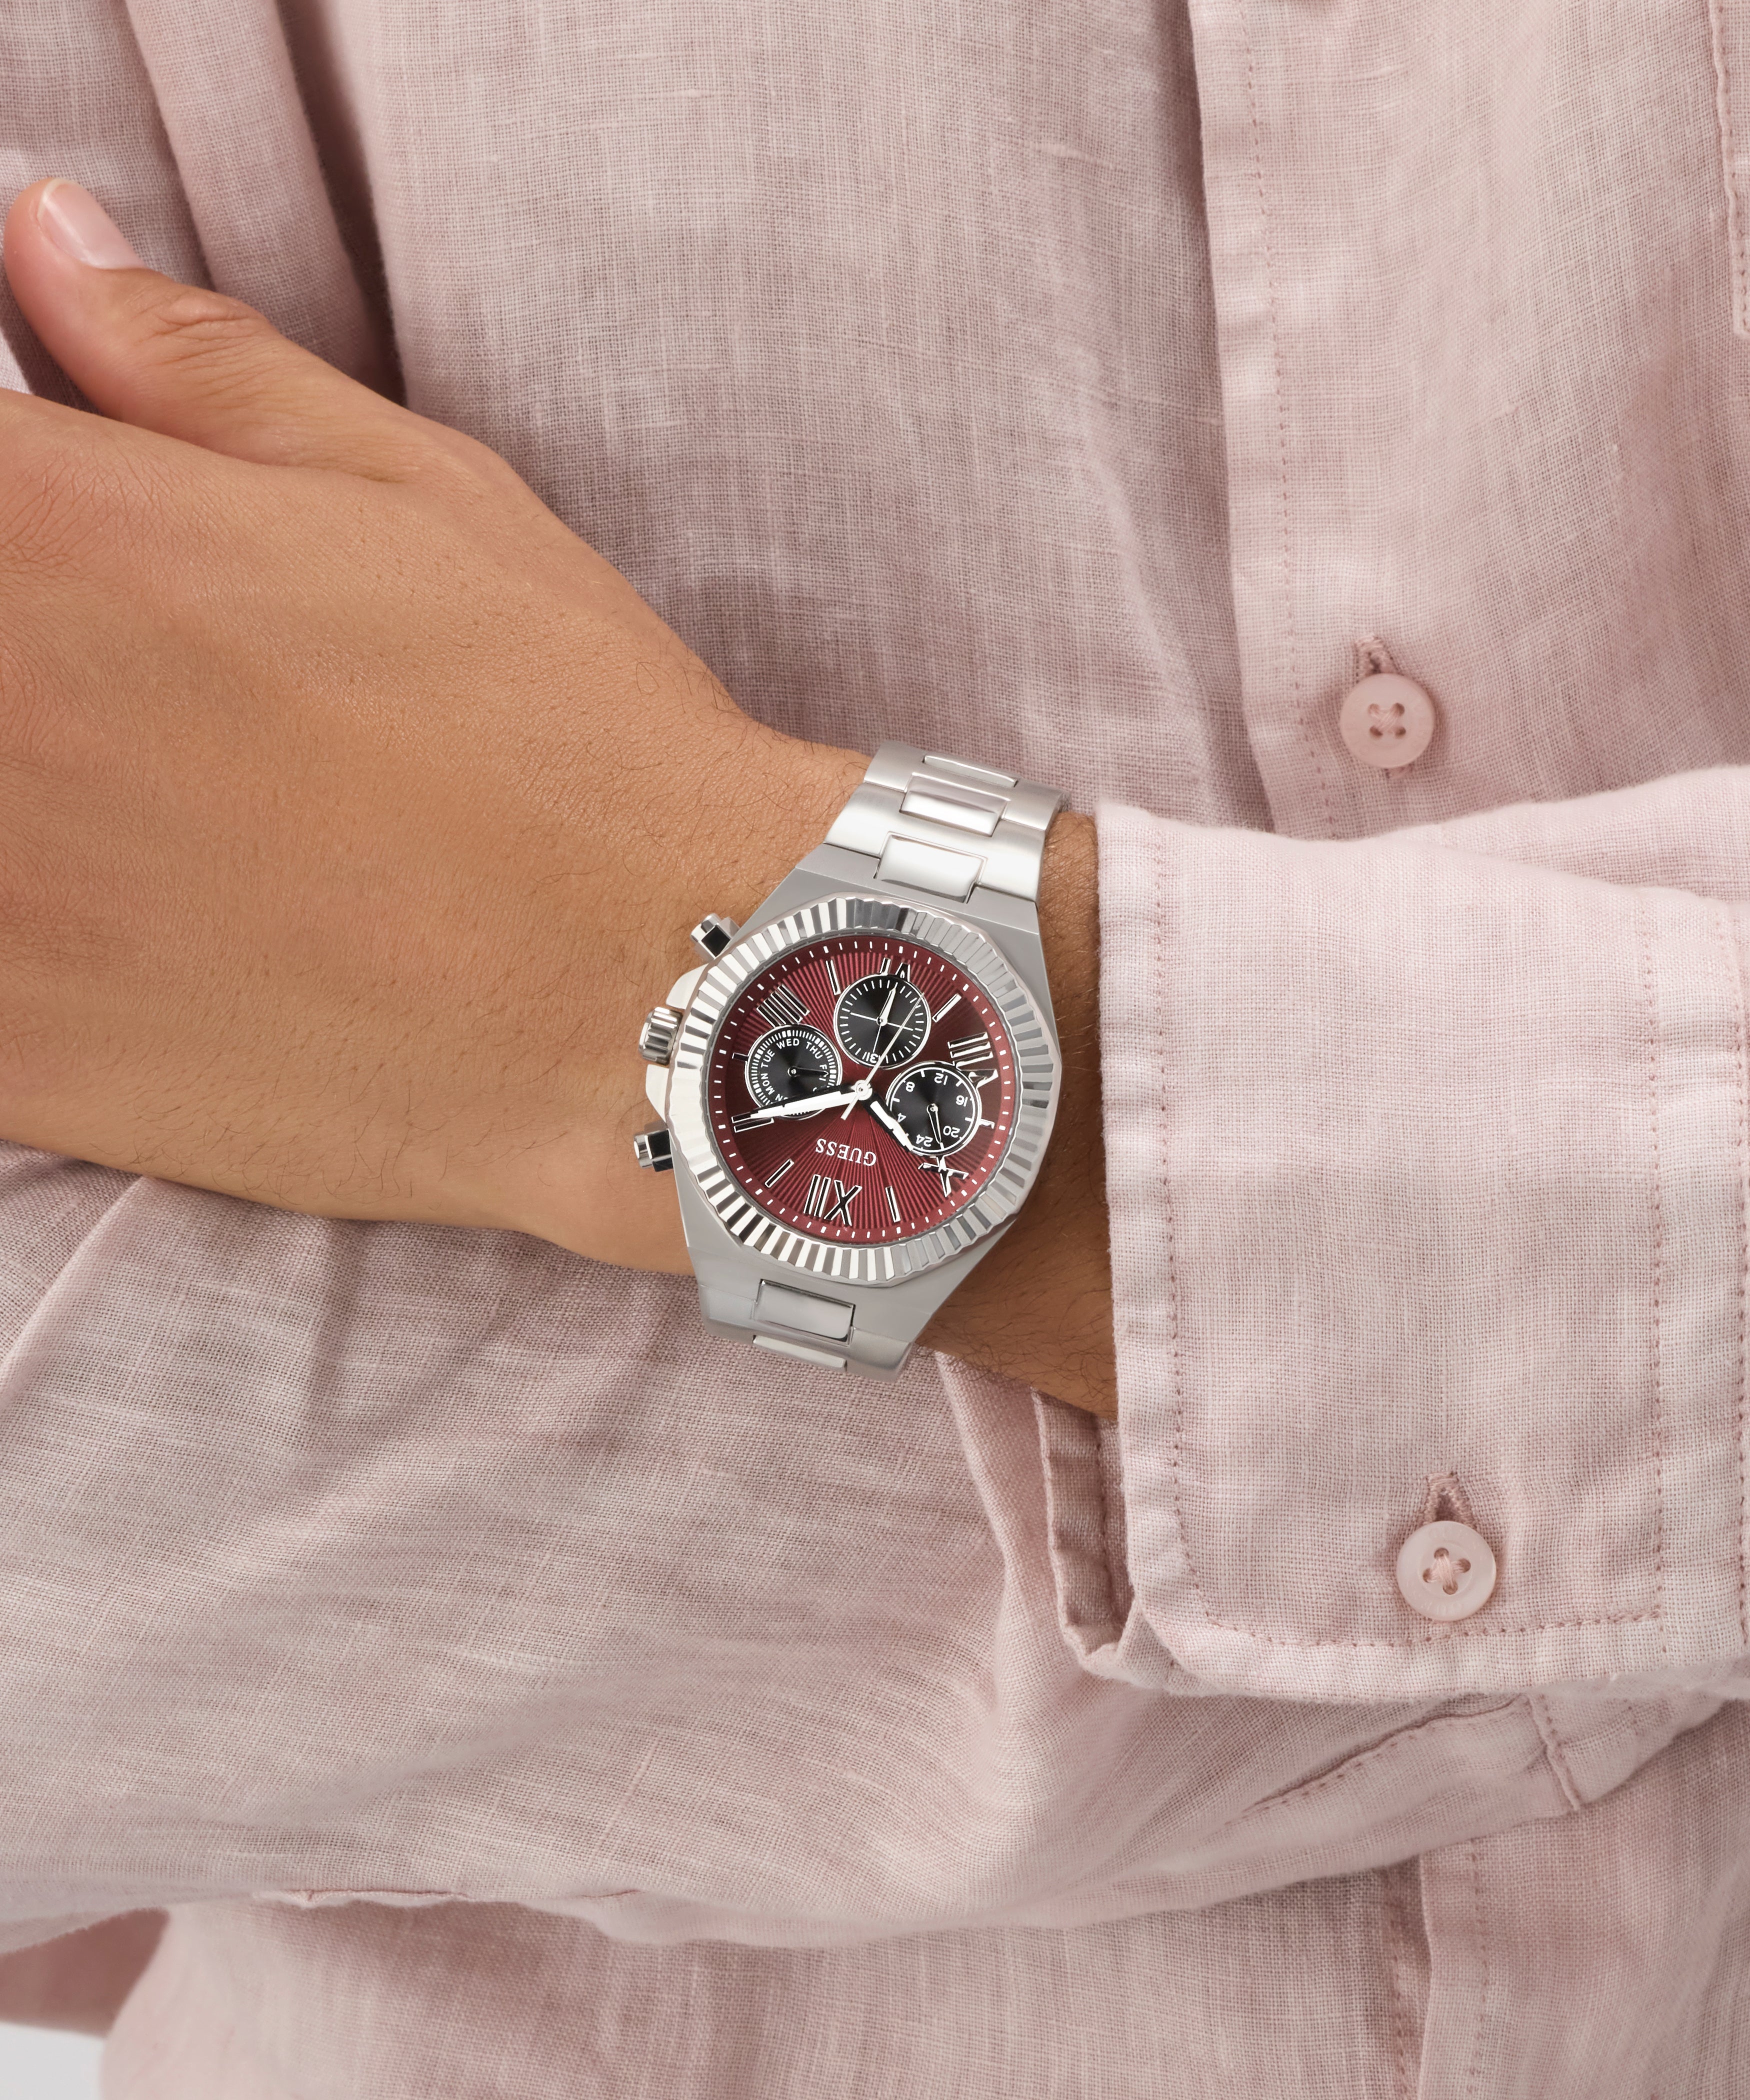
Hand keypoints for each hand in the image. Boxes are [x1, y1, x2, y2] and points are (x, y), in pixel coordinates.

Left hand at [0, 178, 1115, 1415]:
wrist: (659, 993)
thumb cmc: (563, 738)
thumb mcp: (415, 498)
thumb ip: (195, 370)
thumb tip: (41, 243)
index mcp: (54, 528)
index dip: (30, 516)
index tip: (90, 556)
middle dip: (40, 655)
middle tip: (166, 708)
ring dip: (34, 790)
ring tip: (171, 812)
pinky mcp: (22, 1060)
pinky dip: (22, 930)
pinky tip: (127, 929)